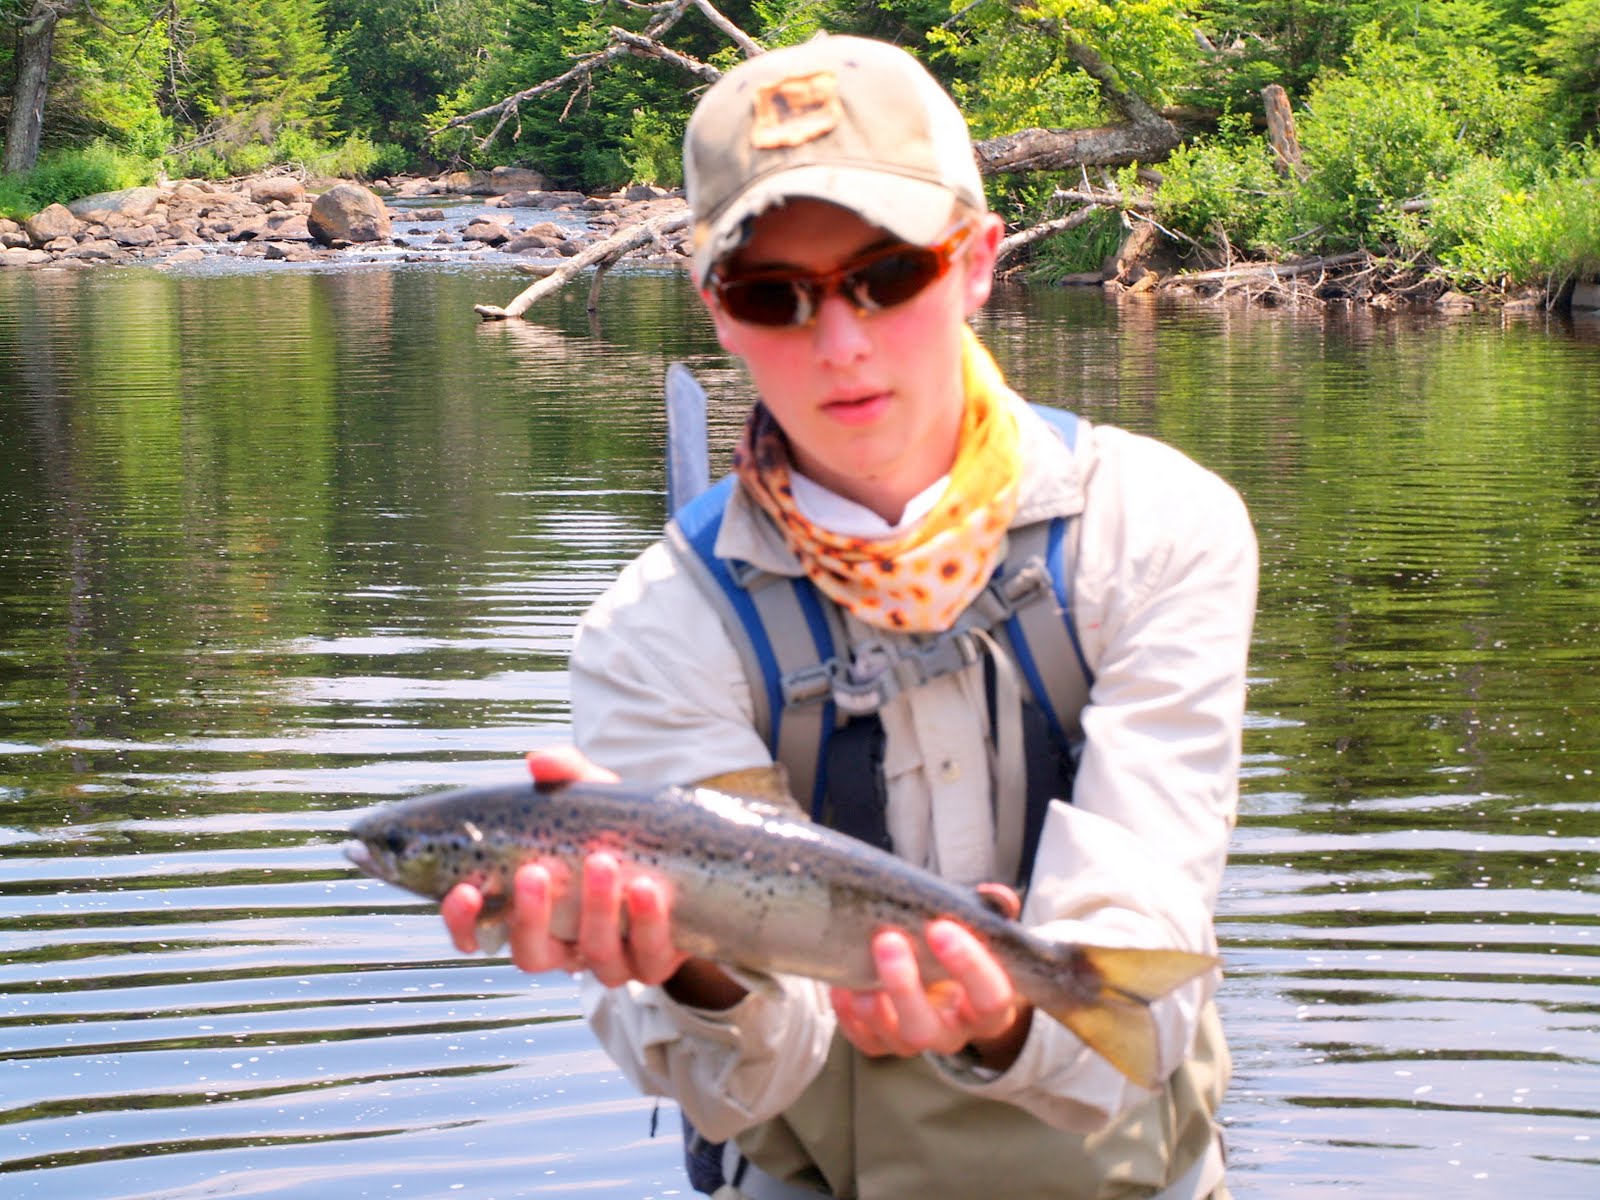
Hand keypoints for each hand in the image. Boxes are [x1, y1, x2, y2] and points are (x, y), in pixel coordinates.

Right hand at [439, 747, 688, 986]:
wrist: (688, 861)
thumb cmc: (619, 831)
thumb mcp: (594, 799)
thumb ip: (566, 776)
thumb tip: (538, 761)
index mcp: (532, 911)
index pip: (479, 932)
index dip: (463, 921)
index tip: (465, 890)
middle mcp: (563, 944)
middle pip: (530, 954)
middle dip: (529, 917)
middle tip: (535, 871)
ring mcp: (606, 959)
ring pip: (591, 954)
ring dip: (594, 910)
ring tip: (602, 861)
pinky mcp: (652, 963)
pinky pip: (647, 957)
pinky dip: (647, 922)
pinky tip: (648, 889)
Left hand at [829, 884, 1032, 1068]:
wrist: (944, 979)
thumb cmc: (960, 950)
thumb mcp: (980, 931)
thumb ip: (990, 911)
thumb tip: (995, 894)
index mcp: (987, 1008)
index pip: (991, 998)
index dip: (969, 967)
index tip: (941, 927)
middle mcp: (953, 1032)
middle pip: (930, 1030)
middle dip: (904, 986)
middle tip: (888, 940)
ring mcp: (916, 1040)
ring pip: (896, 1040)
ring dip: (873, 1005)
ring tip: (858, 966)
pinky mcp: (883, 1043)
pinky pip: (866, 1042)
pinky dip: (849, 1015)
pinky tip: (843, 986)